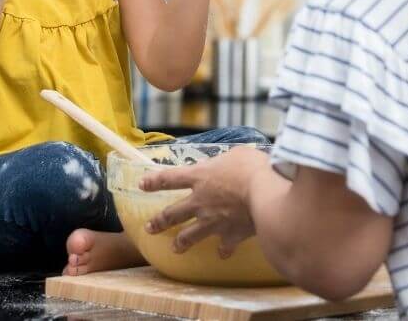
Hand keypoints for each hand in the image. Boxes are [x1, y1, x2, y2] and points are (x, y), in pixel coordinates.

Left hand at [139, 145, 268, 257]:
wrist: (265, 194)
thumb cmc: (252, 167)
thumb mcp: (237, 154)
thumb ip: (228, 160)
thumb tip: (231, 161)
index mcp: (200, 177)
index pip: (169, 178)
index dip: (154, 181)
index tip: (142, 184)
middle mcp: (200, 201)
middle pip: (172, 213)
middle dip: (159, 221)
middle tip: (149, 228)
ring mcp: (212, 221)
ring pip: (189, 236)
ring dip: (180, 242)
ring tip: (175, 248)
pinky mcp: (229, 235)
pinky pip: (223, 246)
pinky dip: (223, 250)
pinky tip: (222, 254)